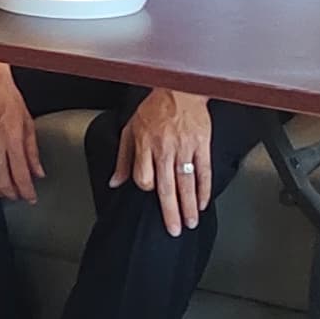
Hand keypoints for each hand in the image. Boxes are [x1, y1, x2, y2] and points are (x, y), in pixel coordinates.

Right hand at [0, 61, 41, 202]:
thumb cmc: (6, 96)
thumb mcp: (28, 122)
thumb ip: (33, 151)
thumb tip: (38, 171)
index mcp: (10, 138)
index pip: (20, 175)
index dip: (27, 191)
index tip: (31, 197)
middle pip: (2, 182)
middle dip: (13, 195)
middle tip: (20, 196)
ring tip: (6, 193)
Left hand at [115, 87, 223, 234]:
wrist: (180, 88)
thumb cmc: (153, 108)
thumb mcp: (130, 129)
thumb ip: (123, 158)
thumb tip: (114, 182)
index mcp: (144, 144)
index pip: (144, 178)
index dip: (147, 189)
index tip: (152, 195)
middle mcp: (164, 148)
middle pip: (166, 187)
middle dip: (171, 212)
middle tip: (175, 230)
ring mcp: (185, 147)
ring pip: (186, 183)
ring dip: (189, 206)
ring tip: (191, 222)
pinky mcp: (202, 144)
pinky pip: (204, 171)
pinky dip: (204, 189)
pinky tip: (203, 203)